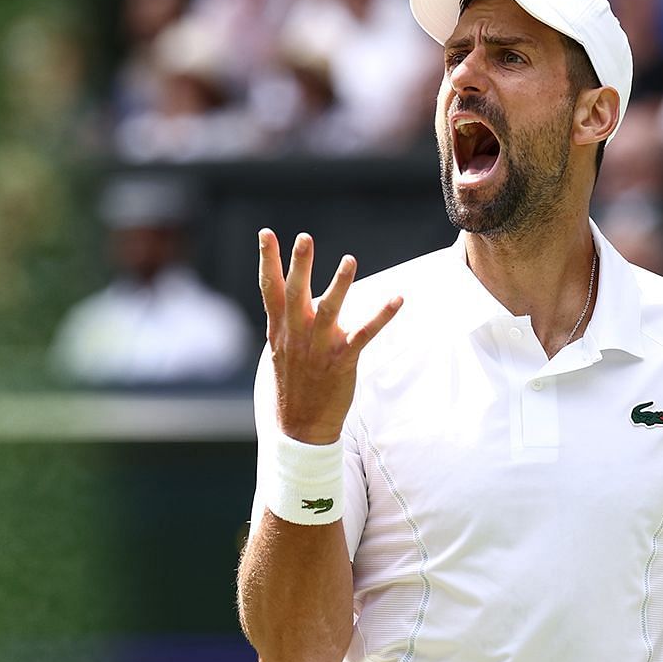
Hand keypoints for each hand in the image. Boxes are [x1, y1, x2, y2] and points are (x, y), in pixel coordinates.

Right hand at [258, 229, 402, 443]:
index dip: (267, 260)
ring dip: (340, 285)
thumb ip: (285, 324)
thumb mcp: (278, 352)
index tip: (266, 233)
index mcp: (279, 331)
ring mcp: (318, 349)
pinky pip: (363, 335)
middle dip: (299, 265)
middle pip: (295, 294)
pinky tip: (396, 299)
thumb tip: (290, 300)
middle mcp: (295, 336)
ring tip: (349, 260)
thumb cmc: (291, 387)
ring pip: (329, 311)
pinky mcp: (341, 362)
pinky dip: (381, 316)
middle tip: (304, 238)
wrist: (300, 427)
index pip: (270, 289)